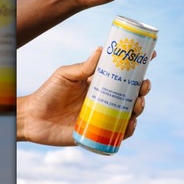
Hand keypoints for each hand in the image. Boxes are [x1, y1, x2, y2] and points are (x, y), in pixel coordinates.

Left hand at [16, 47, 151, 145]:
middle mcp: (104, 99)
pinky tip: (130, 124)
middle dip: (143, 89)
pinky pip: (118, 132)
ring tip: (138, 104)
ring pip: (129, 112)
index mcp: (99, 84)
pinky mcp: (98, 133)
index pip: (123, 74)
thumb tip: (100, 49)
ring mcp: (103, 116)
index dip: (138, 67)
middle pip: (131, 94)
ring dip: (139, 108)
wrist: (32, 118)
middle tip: (144, 85)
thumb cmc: (47, 93)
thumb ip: (83, 67)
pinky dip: (128, 130)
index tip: (151, 56)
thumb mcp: (65, 75)